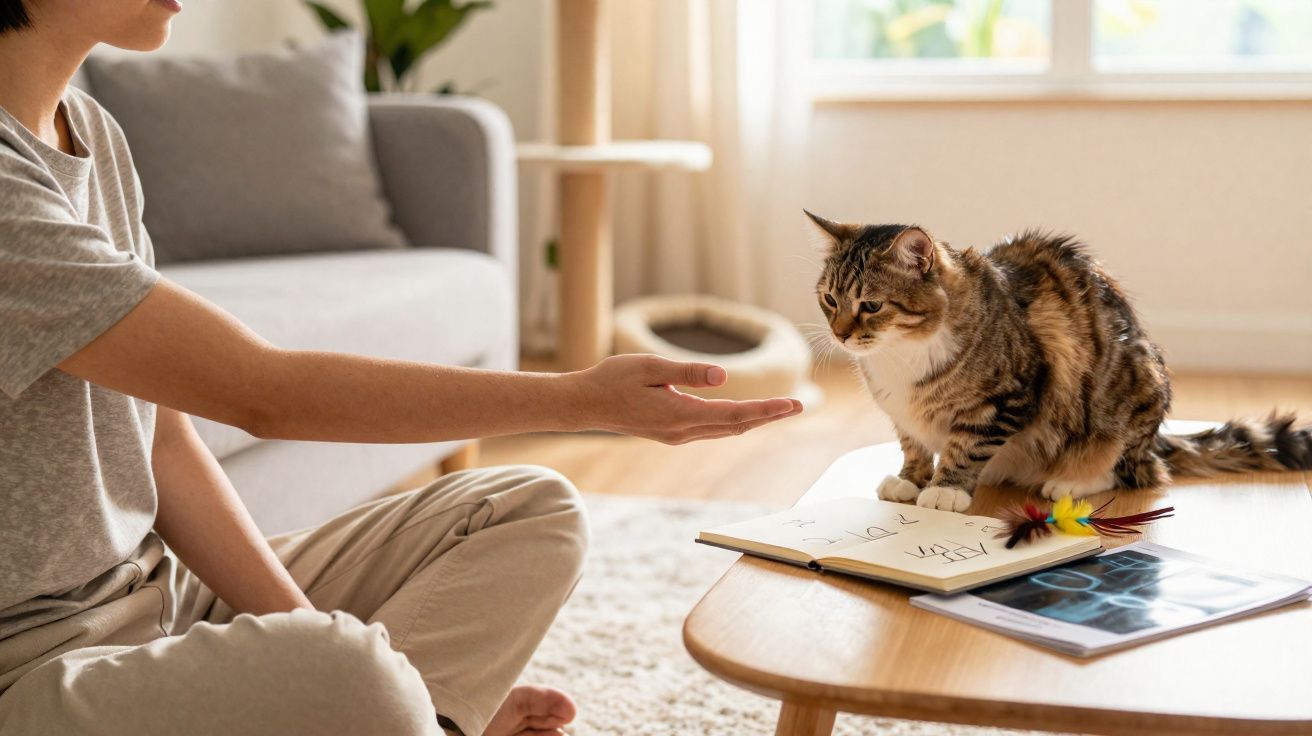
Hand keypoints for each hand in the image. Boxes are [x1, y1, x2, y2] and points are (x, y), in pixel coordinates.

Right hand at [569, 354, 802, 444]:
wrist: (584, 405)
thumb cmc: (612, 380)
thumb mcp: (650, 367)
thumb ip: (687, 373)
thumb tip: (724, 378)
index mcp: (680, 415)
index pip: (735, 414)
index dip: (767, 410)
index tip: (793, 404)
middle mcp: (682, 431)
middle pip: (736, 426)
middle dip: (769, 417)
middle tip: (799, 406)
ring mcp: (676, 435)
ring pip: (725, 430)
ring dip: (753, 421)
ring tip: (779, 411)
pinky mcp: (670, 432)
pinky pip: (711, 429)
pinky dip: (734, 422)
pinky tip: (744, 416)